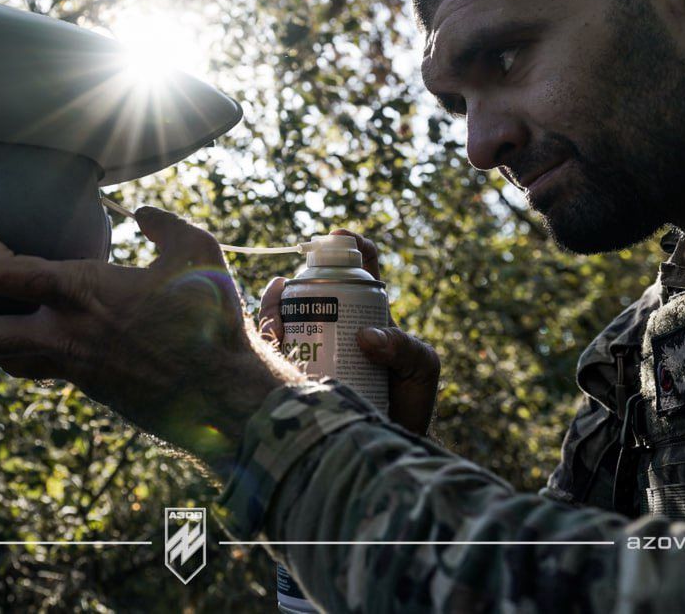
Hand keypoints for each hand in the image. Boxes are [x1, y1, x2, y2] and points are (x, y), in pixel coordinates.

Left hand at [0, 206, 303, 474]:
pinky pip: (41, 366)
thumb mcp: (196, 251)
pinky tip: (31, 334)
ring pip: (4, 358)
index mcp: (81, 294)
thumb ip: (161, 224)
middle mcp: (64, 335)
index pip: (2, 273)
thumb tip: (139, 213)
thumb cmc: (212, 318)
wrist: (225, 396)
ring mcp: (73, 367)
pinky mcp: (89, 386)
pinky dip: (22, 349)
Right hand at [258, 229, 439, 434]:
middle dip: (298, 280)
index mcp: (369, 315)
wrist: (383, 447)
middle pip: (309, 290)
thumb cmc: (407, 403)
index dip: (351, 245)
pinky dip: (264, 332)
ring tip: (279, 303)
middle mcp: (335, 326)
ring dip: (274, 304)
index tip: (338, 236)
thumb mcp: (420, 369)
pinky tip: (268, 328)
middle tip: (295, 282)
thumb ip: (406, 349)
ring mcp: (312, 348)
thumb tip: (366, 336)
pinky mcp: (292, 372)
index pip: (360, 270)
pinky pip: (269, 347)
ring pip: (283, 314)